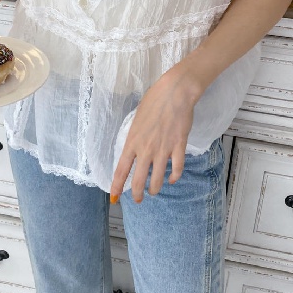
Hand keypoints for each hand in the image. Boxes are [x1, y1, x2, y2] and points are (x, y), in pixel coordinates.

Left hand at [110, 66, 202, 202]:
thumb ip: (135, 137)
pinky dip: (174, 177)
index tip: (114, 197)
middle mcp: (145, 149)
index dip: (117, 186)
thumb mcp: (137, 120)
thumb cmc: (153, 101)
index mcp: (132, 141)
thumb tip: (135, 149)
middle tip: (138, 199)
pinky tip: (172, 179)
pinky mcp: (178, 147)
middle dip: (137, 194)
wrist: (174, 93)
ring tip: (153, 191)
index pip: (121, 170)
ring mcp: (163, 150)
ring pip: (158, 180)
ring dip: (155, 189)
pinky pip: (177, 169)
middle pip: (139, 180)